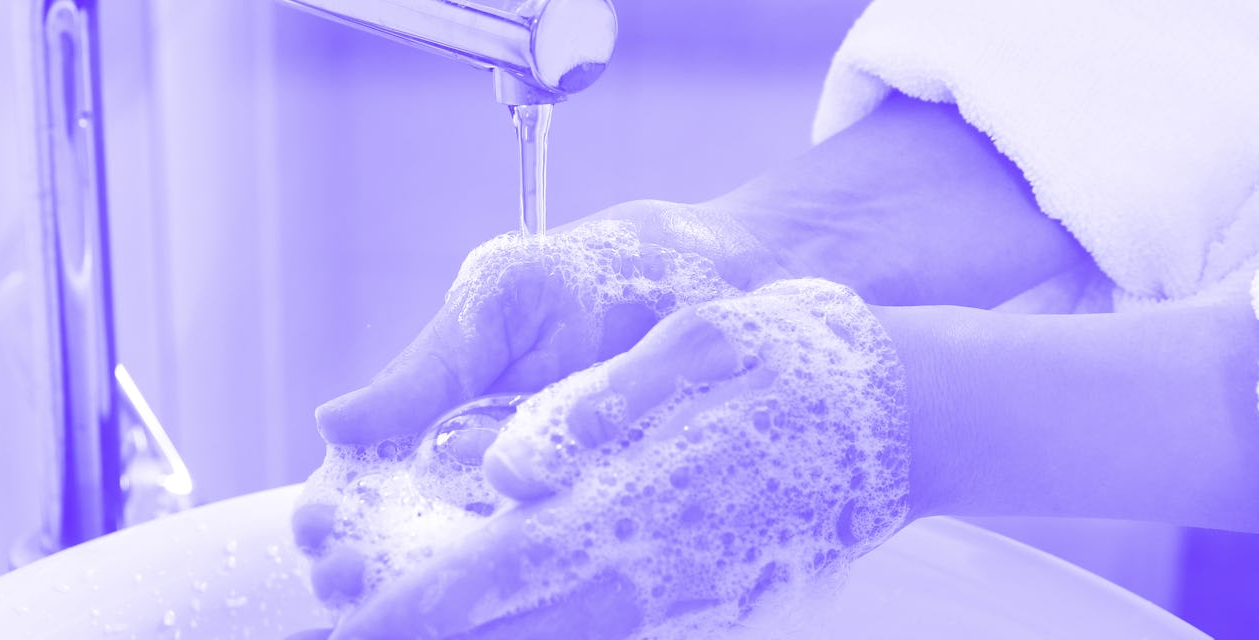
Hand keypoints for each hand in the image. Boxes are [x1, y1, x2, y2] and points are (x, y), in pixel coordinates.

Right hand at [295, 208, 782, 608]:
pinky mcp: (607, 516)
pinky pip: (557, 558)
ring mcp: (548, 499)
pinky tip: (486, 599)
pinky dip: (520, 585)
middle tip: (348, 576)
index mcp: (447, 412)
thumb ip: (429, 369)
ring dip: (428, 584)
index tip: (317, 530)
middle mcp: (490, 470)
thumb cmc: (610, 272)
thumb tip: (335, 424)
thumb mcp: (504, 303)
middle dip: (370, 561)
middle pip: (408, 537)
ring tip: (390, 596)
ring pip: (474, 561)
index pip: (369, 480)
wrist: (732, 271)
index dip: (336, 511)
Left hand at [331, 279, 910, 638]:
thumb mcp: (697, 344)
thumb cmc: (799, 360)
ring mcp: (681, 597)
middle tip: (351, 633)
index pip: (488, 576)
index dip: (409, 611)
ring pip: (556, 639)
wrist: (912, 415)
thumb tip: (509, 472)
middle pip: (508, 630)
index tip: (346, 626)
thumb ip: (598, 409)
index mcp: (628, 503)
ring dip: (480, 639)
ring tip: (411, 631)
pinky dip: (544, 631)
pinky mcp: (706, 599)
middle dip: (425, 637)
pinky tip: (514, 618)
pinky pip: (606, 630)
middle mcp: (647, 570)